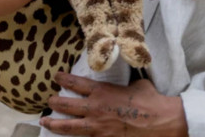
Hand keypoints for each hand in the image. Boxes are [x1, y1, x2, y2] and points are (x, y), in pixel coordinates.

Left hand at [40, 72, 187, 136]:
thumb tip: (127, 83)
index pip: (76, 83)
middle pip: (67, 105)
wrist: (159, 121)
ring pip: (68, 127)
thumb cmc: (149, 100)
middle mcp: (95, 108)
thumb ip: (125, 85)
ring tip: (45, 122)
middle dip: (55, 102)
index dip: (64, 79)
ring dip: (55, 124)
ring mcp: (97, 127)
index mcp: (102, 91)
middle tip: (49, 100)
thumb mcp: (136, 85)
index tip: (56, 76)